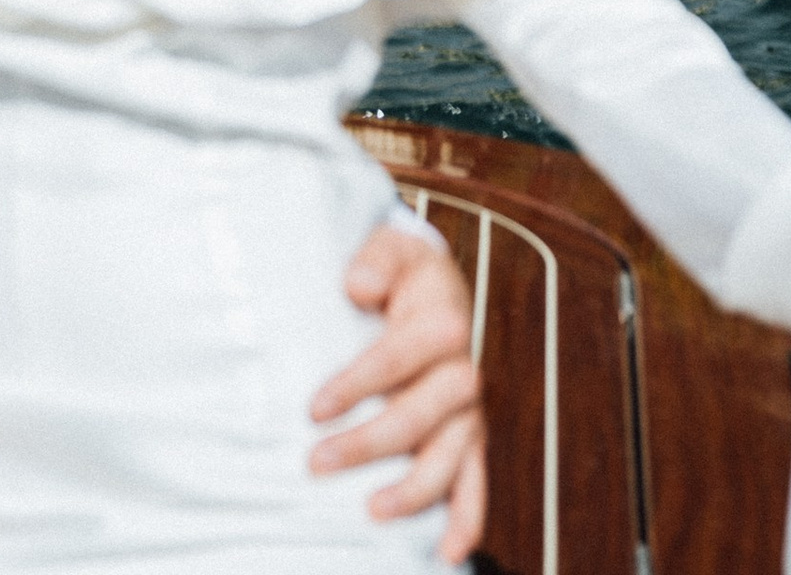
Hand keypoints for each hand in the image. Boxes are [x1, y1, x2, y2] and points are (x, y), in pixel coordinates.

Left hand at [308, 219, 484, 568]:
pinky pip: (476, 481)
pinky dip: (467, 518)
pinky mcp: (470, 436)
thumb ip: (377, 260)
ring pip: (449, 456)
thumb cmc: (400, 268)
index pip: (396, 358)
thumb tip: (359, 285)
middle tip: (316, 462)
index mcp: (442, 321)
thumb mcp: (389, 246)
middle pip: (420, 415)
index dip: (356, 384)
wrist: (434, 282)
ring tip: (371, 510)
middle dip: (368, 443)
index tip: (314, 408)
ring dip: (413, 489)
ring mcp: (469, 410)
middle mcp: (463, 370)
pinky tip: (448, 553)